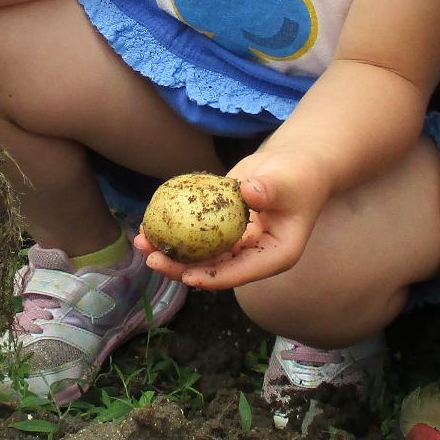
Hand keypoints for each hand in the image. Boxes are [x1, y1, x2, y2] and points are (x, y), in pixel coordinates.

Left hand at [137, 148, 330, 289]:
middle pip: (213, 268)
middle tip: (151, 259)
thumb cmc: (300, 175)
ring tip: (140, 240)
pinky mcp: (222, 226)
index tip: (187, 275)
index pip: (240, 272)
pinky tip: (149, 222)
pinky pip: (196, 231)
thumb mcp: (288, 182)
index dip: (213, 276)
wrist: (295, 163)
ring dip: (171, 249)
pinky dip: (175, 228)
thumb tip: (247, 192)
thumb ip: (269, 189)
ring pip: (200, 253)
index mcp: (273, 256)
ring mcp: (236, 242)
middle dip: (180, 267)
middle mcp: (252, 255)